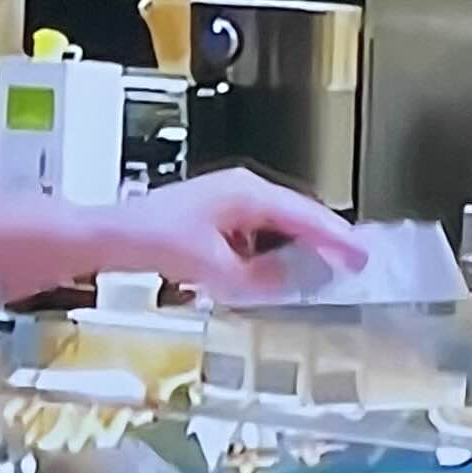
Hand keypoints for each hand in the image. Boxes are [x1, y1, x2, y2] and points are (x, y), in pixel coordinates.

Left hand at [92, 168, 362, 299]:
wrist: (108, 237)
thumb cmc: (151, 238)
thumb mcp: (214, 266)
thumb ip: (258, 277)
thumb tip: (289, 281)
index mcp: (247, 193)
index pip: (307, 215)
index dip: (338, 238)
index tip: (363, 255)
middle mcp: (240, 192)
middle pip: (296, 217)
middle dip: (323, 242)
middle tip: (352, 266)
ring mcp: (227, 204)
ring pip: (276, 229)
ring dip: (295, 252)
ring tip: (319, 276)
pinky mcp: (214, 220)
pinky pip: (256, 238)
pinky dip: (269, 256)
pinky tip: (270, 278)